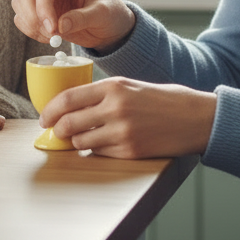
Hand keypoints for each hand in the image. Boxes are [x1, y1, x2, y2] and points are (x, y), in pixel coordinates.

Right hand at [12, 0, 135, 51]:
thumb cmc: (109, 14)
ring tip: (53, 37)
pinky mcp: (37, 11)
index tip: (52, 29)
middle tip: (50, 35)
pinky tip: (48, 37)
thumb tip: (61, 26)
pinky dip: (30, 31)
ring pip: (19, 4)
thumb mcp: (102, 14)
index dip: (43, 7)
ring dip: (31, 24)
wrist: (107, 26)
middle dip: (32, 15)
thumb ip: (82, 18)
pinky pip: (21, 18)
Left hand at [39, 76, 216, 158]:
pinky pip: (99, 153)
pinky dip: (96, 150)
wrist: (194, 117)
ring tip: (81, 138)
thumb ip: (103, 94)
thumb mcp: (131, 86)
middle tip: (56, 132)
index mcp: (114, 87)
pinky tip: (103, 144)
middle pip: (69, 123)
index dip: (50, 111)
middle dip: (58, 130)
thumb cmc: (163, 100)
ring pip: (81, 142)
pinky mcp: (130, 151)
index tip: (44, 118)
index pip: (68, 99)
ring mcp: (122, 131)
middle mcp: (115, 108)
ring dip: (76, 142)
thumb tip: (72, 106)